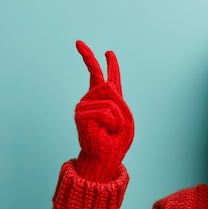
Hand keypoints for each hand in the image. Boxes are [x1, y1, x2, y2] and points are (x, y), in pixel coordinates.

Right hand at [74, 40, 133, 181]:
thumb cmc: (117, 140)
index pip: (103, 76)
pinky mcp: (81, 114)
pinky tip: (106, 130)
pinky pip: (106, 111)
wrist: (107, 157)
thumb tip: (107, 85)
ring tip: (111, 129)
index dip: (106, 63)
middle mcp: (92, 98)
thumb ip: (118, 99)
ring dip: (118, 118)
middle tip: (115, 125)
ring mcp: (84, 105)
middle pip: (109, 84)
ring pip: (111, 100)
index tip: (107, 51)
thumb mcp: (126, 116)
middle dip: (117, 104)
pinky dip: (112, 122)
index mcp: (104, 99)